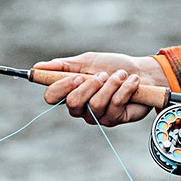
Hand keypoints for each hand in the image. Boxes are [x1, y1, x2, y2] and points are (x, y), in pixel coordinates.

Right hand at [32, 52, 168, 126]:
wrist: (143, 72)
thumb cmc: (113, 66)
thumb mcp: (87, 61)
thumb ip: (63, 65)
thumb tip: (37, 67)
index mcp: (70, 92)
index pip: (51, 97)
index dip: (61, 88)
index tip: (77, 76)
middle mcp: (81, 108)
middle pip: (72, 103)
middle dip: (90, 85)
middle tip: (103, 75)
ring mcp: (97, 116)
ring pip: (95, 105)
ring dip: (111, 85)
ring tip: (121, 75)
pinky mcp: (114, 119)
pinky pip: (114, 105)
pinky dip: (125, 89)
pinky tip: (132, 82)